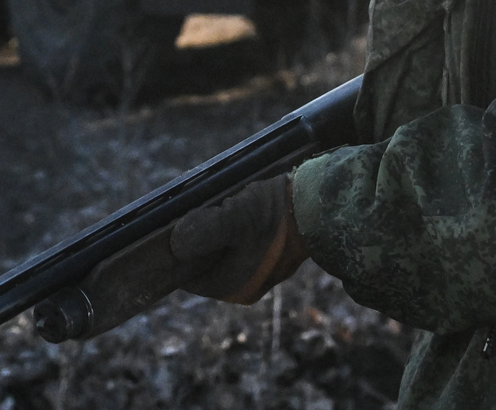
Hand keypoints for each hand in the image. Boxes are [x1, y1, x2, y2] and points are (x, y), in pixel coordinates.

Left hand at [169, 175, 307, 303]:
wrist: (319, 208)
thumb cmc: (275, 216)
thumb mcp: (234, 219)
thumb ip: (203, 231)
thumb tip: (175, 244)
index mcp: (232, 287)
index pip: (188, 274)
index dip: (179, 249)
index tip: (179, 223)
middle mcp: (245, 287)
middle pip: (206, 262)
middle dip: (201, 239)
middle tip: (207, 210)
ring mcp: (262, 273)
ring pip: (224, 253)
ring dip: (220, 232)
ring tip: (227, 207)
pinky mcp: (274, 257)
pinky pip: (244, 246)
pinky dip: (238, 231)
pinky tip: (243, 210)